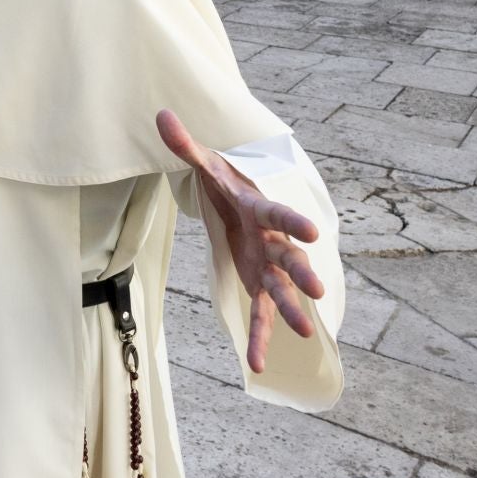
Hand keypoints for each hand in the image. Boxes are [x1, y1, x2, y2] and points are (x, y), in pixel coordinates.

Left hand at [156, 110, 325, 373]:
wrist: (241, 197)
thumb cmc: (227, 182)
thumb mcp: (206, 164)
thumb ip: (185, 144)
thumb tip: (160, 113)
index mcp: (259, 209)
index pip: (279, 213)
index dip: (293, 222)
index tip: (314, 232)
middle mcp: (270, 239)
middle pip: (289, 257)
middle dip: (302, 272)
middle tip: (316, 290)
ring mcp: (267, 264)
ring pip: (282, 288)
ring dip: (292, 309)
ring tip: (305, 332)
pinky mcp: (257, 283)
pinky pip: (260, 314)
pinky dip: (258, 338)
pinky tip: (256, 364)